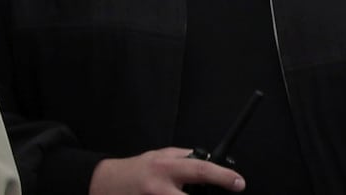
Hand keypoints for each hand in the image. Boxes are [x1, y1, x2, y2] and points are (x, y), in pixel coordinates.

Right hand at [88, 148, 242, 193]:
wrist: (106, 184)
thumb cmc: (137, 169)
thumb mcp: (162, 155)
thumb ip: (185, 158)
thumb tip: (209, 161)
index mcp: (167, 168)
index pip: (202, 170)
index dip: (224, 177)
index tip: (239, 183)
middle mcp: (160, 188)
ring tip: (179, 190)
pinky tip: (173, 194)